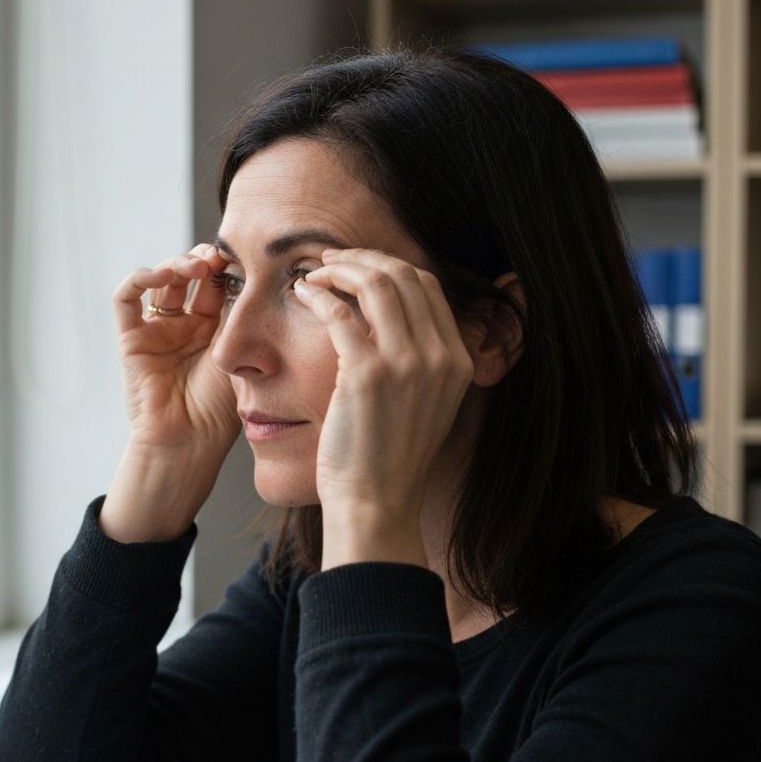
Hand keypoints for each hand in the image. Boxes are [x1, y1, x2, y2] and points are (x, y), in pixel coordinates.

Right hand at [112, 244, 239, 452]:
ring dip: (176, 264)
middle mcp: (184, 328)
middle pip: (188, 277)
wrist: (189, 442)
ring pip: (160, 281)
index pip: (216, 286)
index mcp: (213, 333)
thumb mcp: (240, 354)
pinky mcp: (131, 339)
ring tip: (196, 266)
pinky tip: (160, 273)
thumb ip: (241, 317)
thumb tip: (254, 276)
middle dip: (203, 261)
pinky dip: (140, 278)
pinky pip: (126, 299)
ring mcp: (157, 332)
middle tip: (218, 257)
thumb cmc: (220, 410)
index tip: (241, 259)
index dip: (225, 269)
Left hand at [295, 248, 473, 566]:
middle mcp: (440, 357)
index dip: (390, 265)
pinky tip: (302, 295)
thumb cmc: (389, 459)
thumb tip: (394, 319)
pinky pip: (339, 312)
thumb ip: (422, 362)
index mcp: (458, 362)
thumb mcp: (427, 406)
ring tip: (314, 274)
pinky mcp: (367, 374)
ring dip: (339, 269)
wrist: (376, 503)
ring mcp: (407, 363)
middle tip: (330, 260)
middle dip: (362, 258)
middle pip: (403, 275)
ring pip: (375, 283)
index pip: (428, 287)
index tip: (359, 266)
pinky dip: (318, 296)